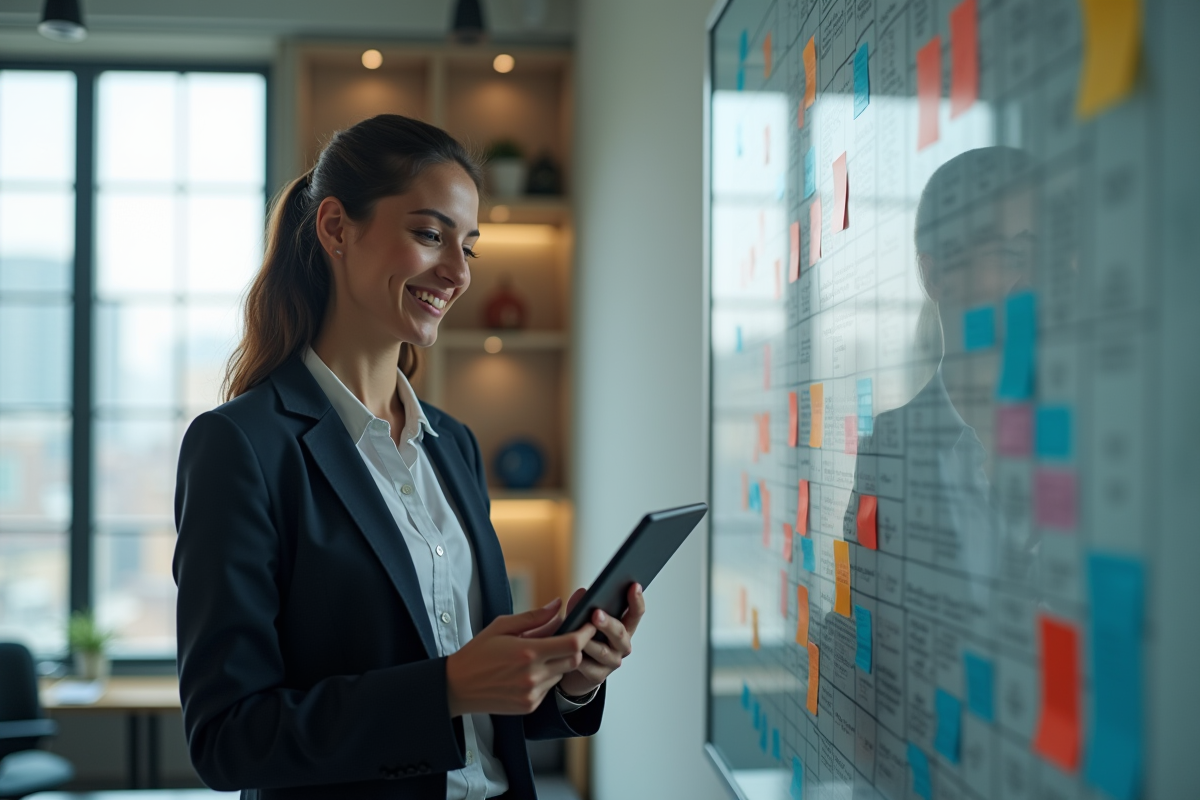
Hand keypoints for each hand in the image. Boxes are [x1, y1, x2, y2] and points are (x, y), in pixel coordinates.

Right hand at [445, 598, 596, 716]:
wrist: (457, 686)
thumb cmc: (478, 652)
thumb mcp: (502, 626)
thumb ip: (535, 617)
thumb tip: (558, 604)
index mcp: (528, 652)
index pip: (572, 644)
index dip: (585, 633)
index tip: (588, 624)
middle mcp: (533, 676)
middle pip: (574, 660)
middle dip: (575, 647)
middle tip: (566, 636)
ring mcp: (532, 693)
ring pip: (562, 674)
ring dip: (559, 663)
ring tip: (539, 654)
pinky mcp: (530, 705)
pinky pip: (549, 688)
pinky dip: (546, 677)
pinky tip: (529, 671)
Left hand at [540, 583, 644, 697]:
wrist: (571, 669)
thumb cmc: (581, 638)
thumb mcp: (580, 619)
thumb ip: (581, 606)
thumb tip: (582, 592)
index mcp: (623, 627)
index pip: (635, 613)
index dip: (636, 600)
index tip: (634, 585)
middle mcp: (622, 645)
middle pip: (620, 633)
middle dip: (608, 623)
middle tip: (596, 613)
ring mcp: (612, 661)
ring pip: (603, 651)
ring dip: (590, 642)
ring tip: (578, 635)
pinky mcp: (598, 676)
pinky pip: (589, 667)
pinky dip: (580, 660)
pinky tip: (572, 654)